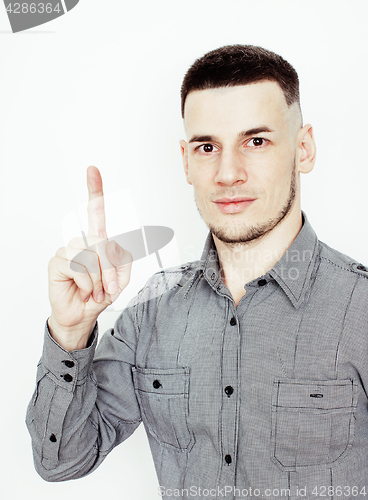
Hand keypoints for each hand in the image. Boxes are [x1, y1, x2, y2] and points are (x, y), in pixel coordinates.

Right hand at [47, 166, 131, 350]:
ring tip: (93, 290)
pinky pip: (78, 266)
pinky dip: (86, 282)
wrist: (82, 316)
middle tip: (108, 289)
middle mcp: (82, 243)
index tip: (93, 170)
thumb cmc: (100, 295)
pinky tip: (81, 289)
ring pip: (90, 255)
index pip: (96, 214)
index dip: (95, 191)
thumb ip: (123, 260)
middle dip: (110, 270)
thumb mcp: (120, 279)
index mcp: (98, 243)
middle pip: (102, 243)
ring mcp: (68, 251)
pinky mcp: (57, 261)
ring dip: (98, 278)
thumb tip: (112, 244)